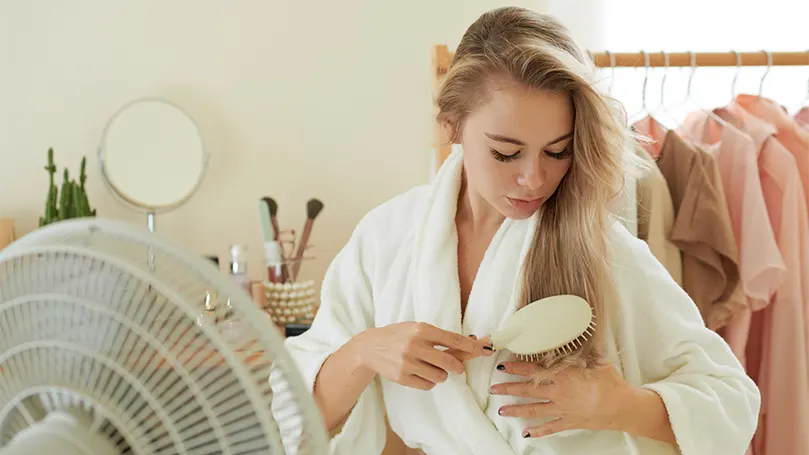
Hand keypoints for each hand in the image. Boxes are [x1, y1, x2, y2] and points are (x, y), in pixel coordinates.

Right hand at [354, 322, 492, 390]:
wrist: (370, 347)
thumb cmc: (399, 336)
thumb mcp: (416, 329)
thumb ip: (439, 337)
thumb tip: (470, 342)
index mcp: (421, 329)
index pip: (453, 339)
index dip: (471, 346)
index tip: (484, 350)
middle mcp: (415, 345)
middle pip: (449, 362)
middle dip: (458, 366)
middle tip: (458, 367)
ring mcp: (408, 362)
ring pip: (440, 376)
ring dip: (441, 374)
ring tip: (430, 367)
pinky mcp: (402, 377)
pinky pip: (428, 385)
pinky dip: (429, 381)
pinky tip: (420, 373)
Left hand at [490, 360, 633, 437]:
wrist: (622, 406)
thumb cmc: (611, 382)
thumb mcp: (596, 360)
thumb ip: (581, 350)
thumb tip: (575, 334)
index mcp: (562, 375)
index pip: (534, 369)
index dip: (517, 367)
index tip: (503, 365)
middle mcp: (558, 392)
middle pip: (528, 390)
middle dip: (508, 389)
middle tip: (493, 388)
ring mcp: (562, 409)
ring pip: (534, 410)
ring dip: (516, 410)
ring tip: (501, 411)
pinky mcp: (569, 422)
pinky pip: (550, 428)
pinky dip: (537, 431)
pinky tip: (526, 434)